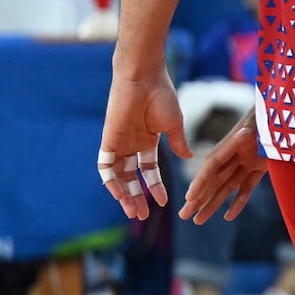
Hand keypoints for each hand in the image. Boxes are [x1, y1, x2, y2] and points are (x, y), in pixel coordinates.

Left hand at [96, 72, 189, 220]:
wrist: (144, 78)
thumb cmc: (162, 96)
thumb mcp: (174, 125)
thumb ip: (179, 143)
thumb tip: (188, 157)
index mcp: (149, 141)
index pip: (150, 170)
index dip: (156, 186)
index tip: (164, 202)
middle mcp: (132, 145)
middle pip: (132, 177)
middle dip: (137, 197)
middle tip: (142, 215)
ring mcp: (120, 143)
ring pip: (119, 176)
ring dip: (124, 194)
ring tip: (132, 211)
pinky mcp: (109, 140)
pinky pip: (106, 166)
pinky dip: (111, 181)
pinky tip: (120, 193)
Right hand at [179, 114, 269, 223]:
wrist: (284, 111)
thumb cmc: (271, 114)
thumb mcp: (260, 120)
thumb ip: (251, 129)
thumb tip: (241, 135)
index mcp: (231, 143)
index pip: (212, 166)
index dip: (201, 181)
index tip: (190, 197)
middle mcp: (234, 154)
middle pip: (213, 180)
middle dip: (198, 198)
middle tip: (183, 215)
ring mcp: (246, 162)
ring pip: (226, 187)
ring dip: (212, 204)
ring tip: (197, 221)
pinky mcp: (259, 167)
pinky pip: (246, 188)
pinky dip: (238, 202)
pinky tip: (227, 217)